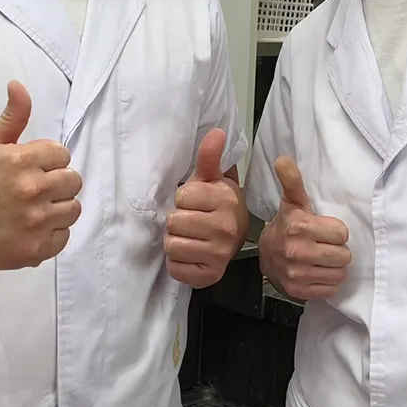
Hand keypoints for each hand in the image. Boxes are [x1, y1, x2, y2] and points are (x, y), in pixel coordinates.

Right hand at [0, 81, 81, 269]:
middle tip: (36, 189)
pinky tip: (33, 228)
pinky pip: (64, 236)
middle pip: (73, 181)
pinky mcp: (37, 249)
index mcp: (23, 160)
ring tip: (36, 209)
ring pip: (72, 209)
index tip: (34, 168)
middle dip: (57, 183)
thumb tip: (18, 85)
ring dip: (58, 208)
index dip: (50, 161)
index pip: (62, 155)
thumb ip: (12, 116)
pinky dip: (52, 233)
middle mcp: (33, 190)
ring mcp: (36, 222)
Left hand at [165, 130, 245, 288]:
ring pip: (172, 246)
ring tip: (189, 237)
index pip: (182, 197)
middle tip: (191, 220)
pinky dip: (177, 263)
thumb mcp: (211, 178)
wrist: (234, 235)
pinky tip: (189, 254)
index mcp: (226, 200)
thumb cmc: (216, 204)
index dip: (183, 199)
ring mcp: (219, 254)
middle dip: (177, 221)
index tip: (195, 202)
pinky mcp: (210, 275)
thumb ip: (209, 156)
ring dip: (175, 242)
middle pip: (174, 222)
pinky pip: (176, 268)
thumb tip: (216, 132)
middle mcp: (226, 228)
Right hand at [256, 157, 349, 300]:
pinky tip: (317, 272)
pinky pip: (330, 290)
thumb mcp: (292, 202)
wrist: (267, 255)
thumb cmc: (286, 226)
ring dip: (334, 267)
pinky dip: (327, 282)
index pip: (342, 233)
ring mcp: (297, 274)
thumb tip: (283, 159)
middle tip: (326, 245)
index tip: (325, 230)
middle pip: (343, 256)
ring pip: (339, 274)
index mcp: (298, 227)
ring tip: (323, 259)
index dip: (336, 231)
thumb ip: (292, 181)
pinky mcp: (298, 291)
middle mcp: (296, 252)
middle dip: (338, 250)